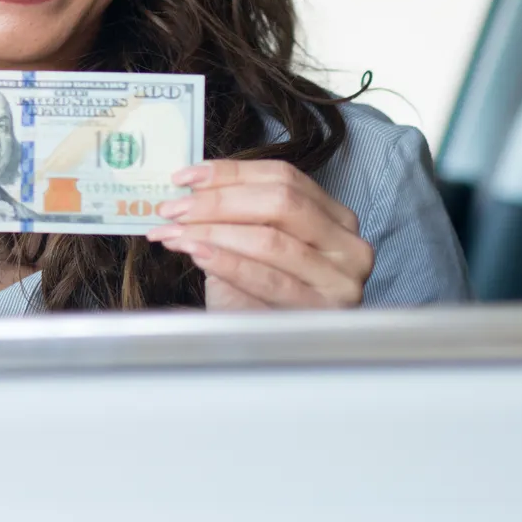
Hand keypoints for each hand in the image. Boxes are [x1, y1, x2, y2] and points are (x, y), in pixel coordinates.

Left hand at [148, 160, 371, 310]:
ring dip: (212, 233)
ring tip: (174, 234)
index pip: (283, 177)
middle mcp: (348, 244)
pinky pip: (269, 281)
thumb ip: (235, 212)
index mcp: (335, 217)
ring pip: (272, 240)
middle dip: (218, 202)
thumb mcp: (251, 244)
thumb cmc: (258, 293)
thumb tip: (189, 186)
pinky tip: (198, 255)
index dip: (231, 172)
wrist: (271, 349)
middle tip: (173, 208)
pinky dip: (228, 263)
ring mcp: (341, 279)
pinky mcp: (325, 311)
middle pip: (280, 202)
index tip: (185, 176)